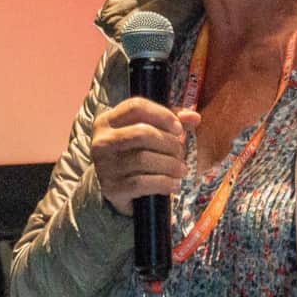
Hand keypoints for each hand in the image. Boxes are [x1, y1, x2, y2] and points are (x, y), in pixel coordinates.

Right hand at [91, 98, 201, 216]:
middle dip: (169, 143)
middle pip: (142, 133)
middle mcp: (102, 141)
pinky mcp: (112, 188)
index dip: (162, 115)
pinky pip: (143, 183)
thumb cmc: (134, 154)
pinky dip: (164, 183)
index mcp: (107, 121)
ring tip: (181, 170)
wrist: (115, 190)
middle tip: (181, 153)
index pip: (136, 107)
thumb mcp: (148, 133)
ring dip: (170, 165)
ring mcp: (104, 165)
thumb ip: (170, 121)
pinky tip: (174, 184)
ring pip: (144, 159)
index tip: (178, 128)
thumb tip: (194, 118)